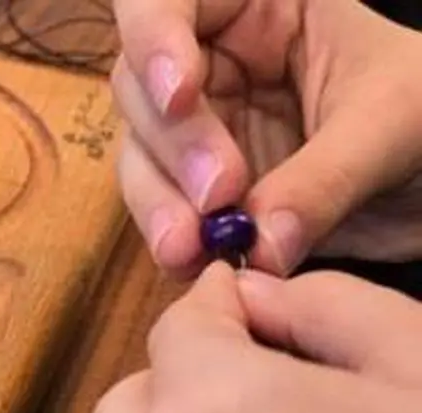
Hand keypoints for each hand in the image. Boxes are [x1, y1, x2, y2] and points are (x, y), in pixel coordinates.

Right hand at [112, 0, 421, 275]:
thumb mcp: (392, 129)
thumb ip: (323, 180)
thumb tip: (259, 242)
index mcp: (262, 8)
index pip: (167, 2)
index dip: (154, 40)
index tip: (179, 96)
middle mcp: (217, 59)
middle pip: (141, 87)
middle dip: (172, 146)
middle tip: (215, 198)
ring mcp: (205, 126)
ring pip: (141, 155)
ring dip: (158, 204)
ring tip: (192, 249)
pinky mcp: (200, 187)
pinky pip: (163, 209)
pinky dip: (173, 238)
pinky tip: (194, 264)